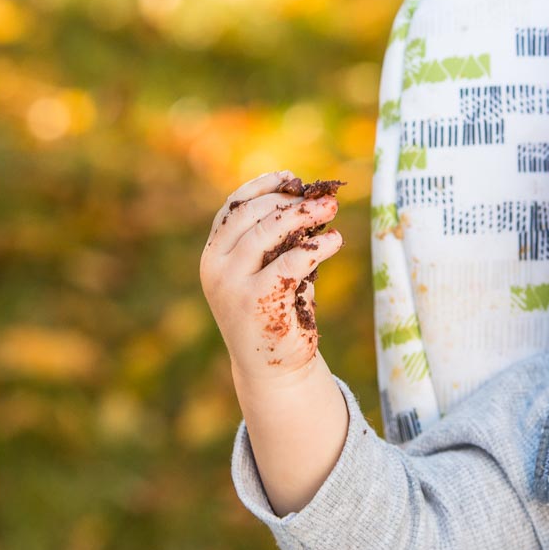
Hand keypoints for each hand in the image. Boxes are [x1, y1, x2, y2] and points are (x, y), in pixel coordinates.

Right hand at [200, 171, 343, 381]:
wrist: (274, 370)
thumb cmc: (276, 312)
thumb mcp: (269, 269)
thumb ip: (277, 238)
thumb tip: (309, 197)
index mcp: (213, 255)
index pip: (231, 208)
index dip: (262, 186)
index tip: (292, 178)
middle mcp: (216, 267)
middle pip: (250, 214)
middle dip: (289, 201)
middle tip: (324, 198)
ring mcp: (232, 284)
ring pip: (267, 231)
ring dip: (304, 215)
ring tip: (331, 208)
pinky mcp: (256, 301)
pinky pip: (291, 261)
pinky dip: (316, 247)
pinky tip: (335, 241)